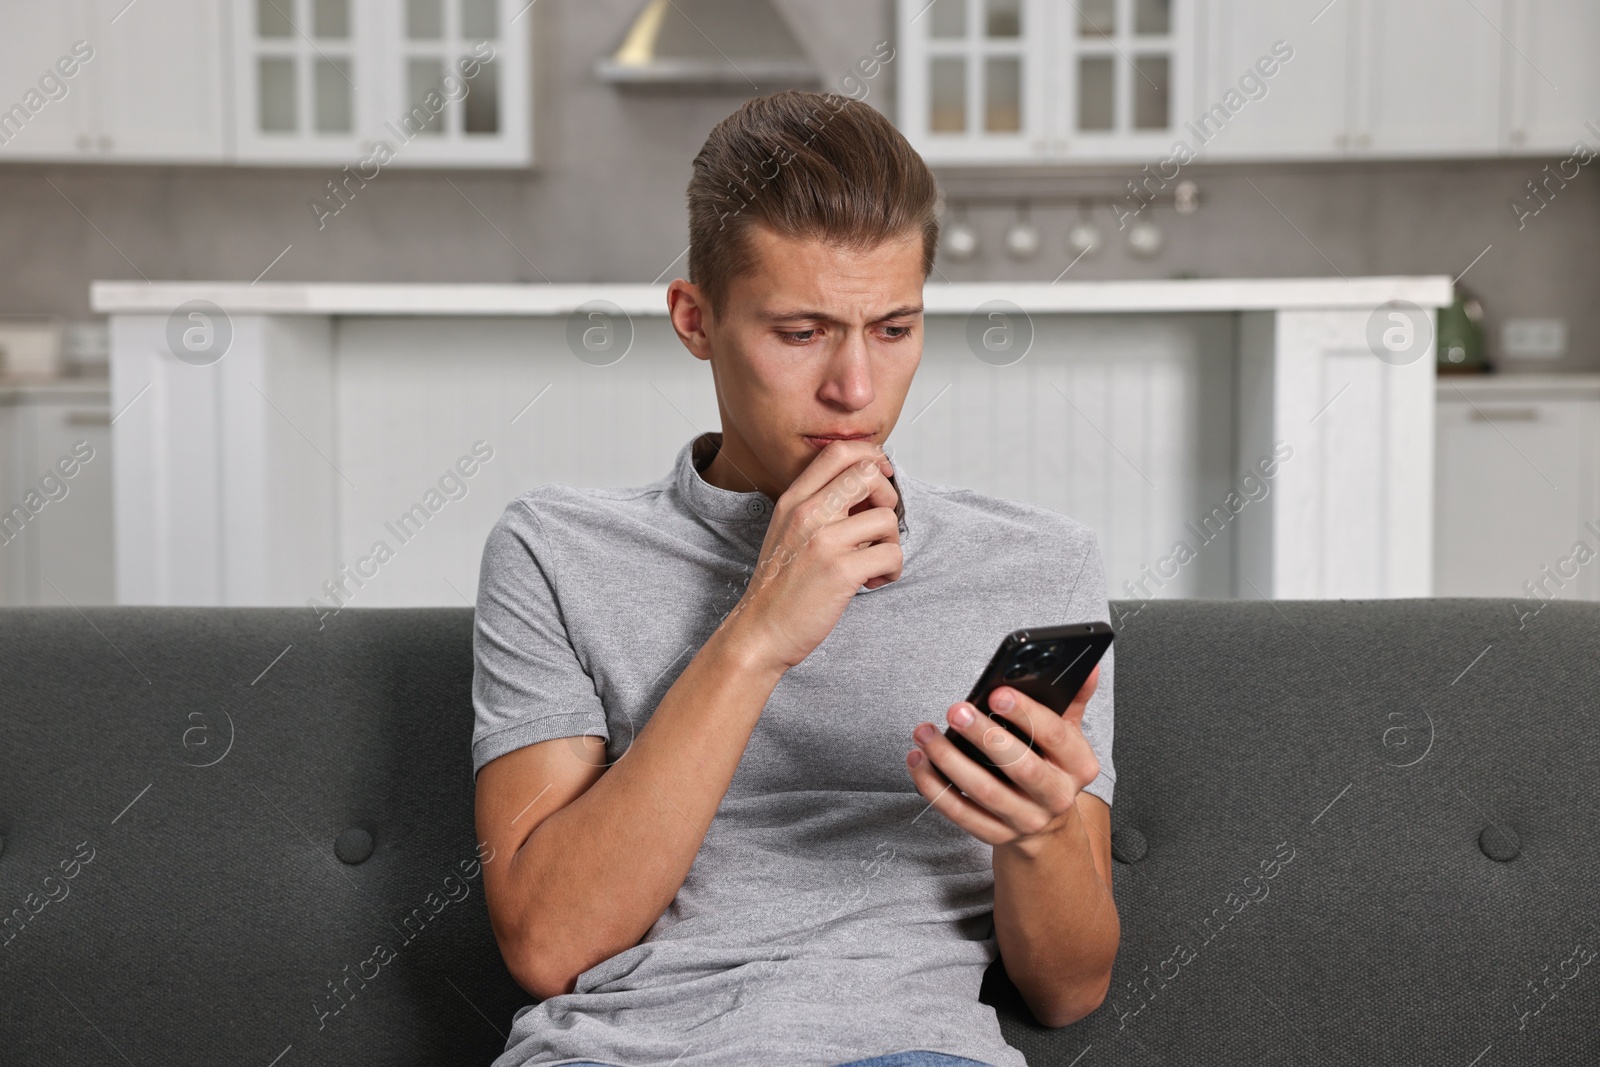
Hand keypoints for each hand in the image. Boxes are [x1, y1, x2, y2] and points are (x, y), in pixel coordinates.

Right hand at [719, 439, 900, 671]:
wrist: (761, 631)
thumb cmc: (781, 585)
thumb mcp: (788, 531)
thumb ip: (820, 506)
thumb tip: (867, 489)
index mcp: (793, 500)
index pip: (838, 452)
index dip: (870, 458)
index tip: (880, 479)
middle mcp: (807, 513)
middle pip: (867, 474)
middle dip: (887, 497)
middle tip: (878, 525)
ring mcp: (824, 541)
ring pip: (887, 518)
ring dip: (892, 543)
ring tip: (874, 562)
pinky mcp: (841, 571)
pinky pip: (891, 555)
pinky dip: (892, 570)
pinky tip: (873, 581)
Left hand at [905, 665, 1101, 847]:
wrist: (1047, 825)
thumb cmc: (1051, 765)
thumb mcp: (1068, 734)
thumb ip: (1072, 699)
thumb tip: (1087, 666)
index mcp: (1079, 765)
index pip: (1056, 736)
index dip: (1026, 713)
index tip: (997, 692)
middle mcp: (1056, 796)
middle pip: (1021, 767)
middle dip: (985, 736)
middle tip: (956, 710)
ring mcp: (1026, 819)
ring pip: (985, 791)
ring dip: (950, 760)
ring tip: (926, 732)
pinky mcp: (996, 835)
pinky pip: (960, 813)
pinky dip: (935, 787)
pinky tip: (918, 761)